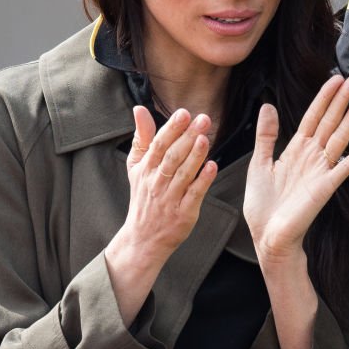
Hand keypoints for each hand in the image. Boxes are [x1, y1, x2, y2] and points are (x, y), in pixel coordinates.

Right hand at [120, 106, 217, 260]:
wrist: (142, 239)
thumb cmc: (143, 198)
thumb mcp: (136, 167)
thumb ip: (141, 138)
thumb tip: (139, 109)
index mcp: (146, 169)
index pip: (158, 145)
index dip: (171, 128)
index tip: (183, 113)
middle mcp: (157, 182)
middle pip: (172, 157)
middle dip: (187, 137)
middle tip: (202, 119)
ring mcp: (170, 198)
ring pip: (183, 174)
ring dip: (195, 156)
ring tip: (205, 138)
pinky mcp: (184, 213)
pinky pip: (194, 194)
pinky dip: (203, 181)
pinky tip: (212, 166)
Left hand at [244, 74, 348, 263]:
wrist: (267, 237)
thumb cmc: (263, 205)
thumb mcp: (259, 164)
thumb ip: (266, 136)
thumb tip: (269, 105)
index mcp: (295, 149)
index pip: (313, 116)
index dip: (324, 97)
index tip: (335, 79)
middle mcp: (312, 156)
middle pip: (331, 120)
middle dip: (344, 98)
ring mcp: (321, 170)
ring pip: (340, 136)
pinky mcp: (326, 186)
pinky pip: (346, 165)